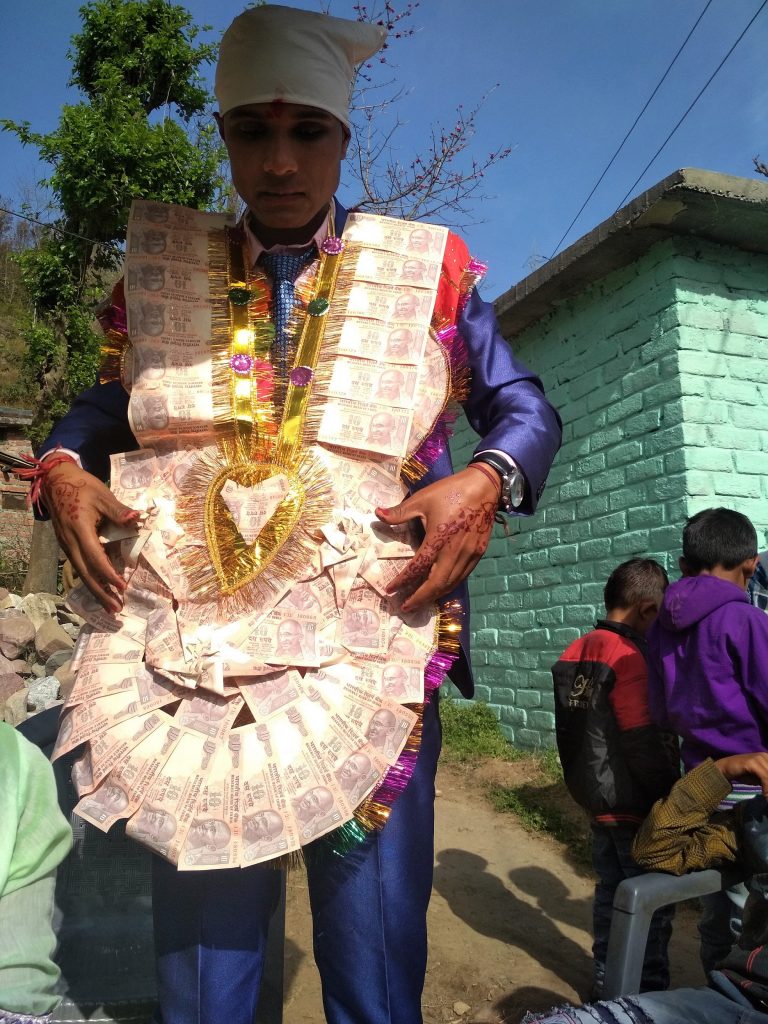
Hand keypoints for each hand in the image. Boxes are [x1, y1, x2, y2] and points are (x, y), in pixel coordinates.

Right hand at [42, 460, 138, 612]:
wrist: (57, 482)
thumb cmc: (82, 487)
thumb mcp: (102, 495)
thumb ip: (119, 510)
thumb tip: (137, 518)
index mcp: (80, 529)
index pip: (95, 557)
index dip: (108, 574)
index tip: (122, 586)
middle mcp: (70, 541)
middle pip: (85, 573)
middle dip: (101, 593)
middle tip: (116, 609)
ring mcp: (66, 545)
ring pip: (81, 573)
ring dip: (95, 590)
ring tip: (110, 606)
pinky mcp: (67, 545)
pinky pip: (78, 566)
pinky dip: (90, 579)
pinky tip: (100, 589)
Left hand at [376, 466, 499, 612]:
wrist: (485, 486)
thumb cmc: (451, 491)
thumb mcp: (422, 499)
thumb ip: (400, 512)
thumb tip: (377, 514)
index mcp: (438, 539)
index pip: (417, 567)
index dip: (402, 580)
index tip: (390, 590)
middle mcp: (454, 551)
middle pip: (436, 584)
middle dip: (420, 598)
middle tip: (405, 607)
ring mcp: (469, 554)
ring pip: (451, 583)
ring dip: (435, 595)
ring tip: (420, 601)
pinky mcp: (478, 553)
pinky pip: (462, 575)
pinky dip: (450, 585)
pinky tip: (441, 587)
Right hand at [715, 752, 767, 795]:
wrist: (725, 769)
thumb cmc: (744, 773)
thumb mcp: (761, 777)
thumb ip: (767, 779)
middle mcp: (765, 755)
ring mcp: (759, 758)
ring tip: (767, 797)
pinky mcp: (752, 762)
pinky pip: (765, 777)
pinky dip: (767, 788)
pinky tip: (765, 795)